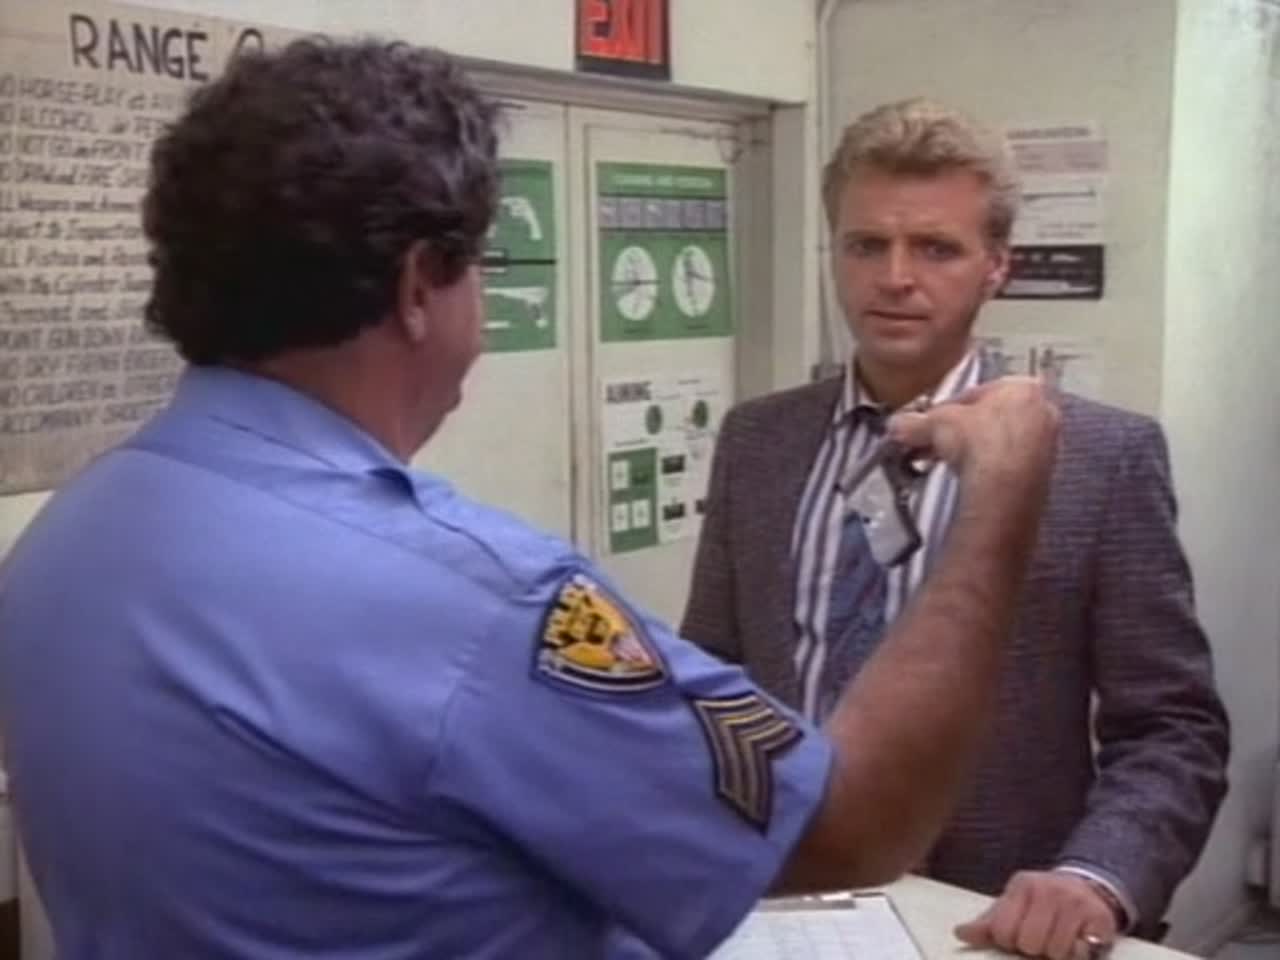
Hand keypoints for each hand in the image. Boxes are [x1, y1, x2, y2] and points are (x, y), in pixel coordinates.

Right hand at [886, 376, 1058, 485]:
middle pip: (993, 417)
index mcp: (1023, 387)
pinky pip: (1011, 465)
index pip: (978, 392)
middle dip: (964, 432)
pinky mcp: (1045, 473)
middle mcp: (1043, 411)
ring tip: (953, 465)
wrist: (1003, 487)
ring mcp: (1048, 444)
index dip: (950, 408)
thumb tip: (897, 424)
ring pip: (1002, 442)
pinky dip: (992, 470)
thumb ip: (915, 422)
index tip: (935, 422)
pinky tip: (974, 480)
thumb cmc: (980, 443)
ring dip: (976, 452)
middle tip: (940, 444)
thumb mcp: (936, 423)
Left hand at [954, 870, 1118, 959]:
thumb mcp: (1013, 906)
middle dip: (1033, 949)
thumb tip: (960, 933)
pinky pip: (1080, 953)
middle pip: (1028, 943)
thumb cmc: (1041, 904)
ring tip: (1059, 938)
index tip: (1017, 935)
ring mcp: (1075, 903)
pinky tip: (1077, 941)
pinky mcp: (1099, 919)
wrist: (1087, 889)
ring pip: (1055, 952)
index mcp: (1022, 886)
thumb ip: (988, 922)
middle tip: (1041, 938)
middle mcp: (1048, 890)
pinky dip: (1077, 954)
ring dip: (1056, 953)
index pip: (1002, 930)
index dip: (1008, 941)